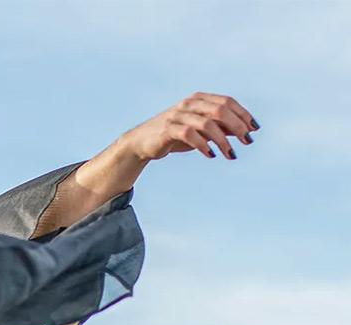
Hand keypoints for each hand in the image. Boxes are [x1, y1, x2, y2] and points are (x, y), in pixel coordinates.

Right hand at [121, 92, 259, 161]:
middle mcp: (189, 104)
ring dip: (223, 140)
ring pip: (207, 124)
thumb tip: (246, 130)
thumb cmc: (174, 136)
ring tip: (230, 154)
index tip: (254, 130)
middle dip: (237, 126)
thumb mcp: (200, 131)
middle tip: (247, 141)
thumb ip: (220, 128)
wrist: (141, 143)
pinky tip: (211, 155)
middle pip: (220, 110)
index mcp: (199, 99)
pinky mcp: (168, 129)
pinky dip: (203, 145)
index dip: (243, 115)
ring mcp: (178, 115)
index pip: (227, 102)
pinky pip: (190, 135)